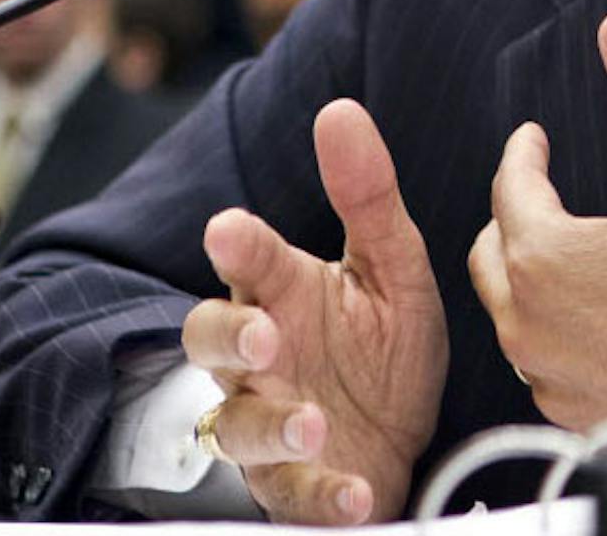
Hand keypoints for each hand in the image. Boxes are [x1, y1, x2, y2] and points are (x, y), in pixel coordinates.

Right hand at [180, 99, 447, 523]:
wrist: (398, 445)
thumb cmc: (379, 349)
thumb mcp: (392, 269)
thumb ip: (368, 197)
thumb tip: (341, 110)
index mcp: (283, 294)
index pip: (250, 262)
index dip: (238, 247)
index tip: (231, 231)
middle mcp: (262, 359)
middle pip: (208, 342)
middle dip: (228, 337)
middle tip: (264, 336)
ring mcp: (268, 424)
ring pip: (236, 425)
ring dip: (272, 424)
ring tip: (314, 422)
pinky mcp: (292, 486)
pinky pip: (291, 494)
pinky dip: (319, 495)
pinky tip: (352, 491)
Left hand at [468, 5, 606, 430]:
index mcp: (548, 258)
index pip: (510, 186)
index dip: (523, 153)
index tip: (535, 140)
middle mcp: (530, 322)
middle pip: (493, 250)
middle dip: (513, 213)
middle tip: (540, 192)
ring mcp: (548, 374)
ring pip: (510, 309)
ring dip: (529, 275)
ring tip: (568, 252)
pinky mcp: (571, 411)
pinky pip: (539, 358)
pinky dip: (554, 328)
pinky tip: (592, 316)